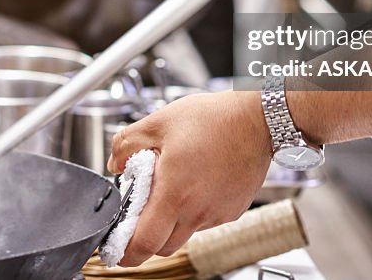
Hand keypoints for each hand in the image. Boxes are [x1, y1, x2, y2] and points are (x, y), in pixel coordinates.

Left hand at [107, 91, 270, 265]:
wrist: (257, 118)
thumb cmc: (214, 119)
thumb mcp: (158, 122)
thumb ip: (127, 143)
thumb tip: (115, 163)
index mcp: (175, 192)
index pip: (145, 243)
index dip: (126, 252)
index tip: (115, 249)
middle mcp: (197, 210)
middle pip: (163, 246)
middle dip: (146, 239)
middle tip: (138, 218)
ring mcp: (217, 213)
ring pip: (185, 234)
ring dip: (171, 223)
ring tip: (170, 190)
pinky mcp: (232, 210)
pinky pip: (205, 221)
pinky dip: (193, 212)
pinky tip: (194, 185)